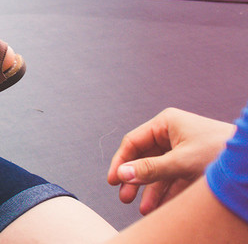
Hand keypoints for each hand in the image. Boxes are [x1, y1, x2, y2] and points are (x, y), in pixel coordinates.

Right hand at [108, 107, 234, 214]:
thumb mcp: (181, 162)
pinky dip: (168, 193)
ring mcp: (184, 149)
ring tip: (144, 209)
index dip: (121, 162)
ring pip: (160, 171)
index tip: (113, 181)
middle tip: (125, 198)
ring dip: (152, 190)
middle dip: (136, 180)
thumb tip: (122, 174)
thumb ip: (150, 169)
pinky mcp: (195, 163)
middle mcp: (172, 134)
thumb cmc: (220, 152)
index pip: (134, 142)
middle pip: (145, 158)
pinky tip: (163, 207)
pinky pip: (175, 178)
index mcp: (166, 123)